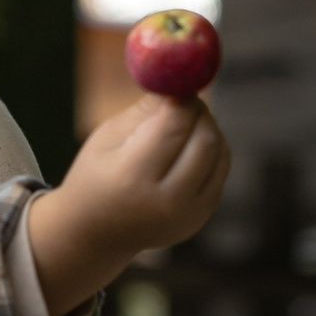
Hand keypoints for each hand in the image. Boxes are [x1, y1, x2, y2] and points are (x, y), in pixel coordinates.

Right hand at [25, 94, 229, 315]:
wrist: (95, 234)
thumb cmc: (96, 176)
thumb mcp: (108, 137)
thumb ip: (147, 110)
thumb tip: (181, 80)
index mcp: (133, 178)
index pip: (175, 126)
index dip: (183, 97)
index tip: (178, 80)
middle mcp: (166, 201)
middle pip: (205, 140)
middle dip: (198, 111)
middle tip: (183, 99)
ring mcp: (188, 214)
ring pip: (219, 152)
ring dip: (206, 128)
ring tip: (180, 124)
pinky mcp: (201, 216)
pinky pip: (220, 169)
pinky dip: (210, 149)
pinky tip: (187, 145)